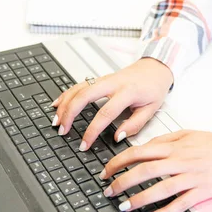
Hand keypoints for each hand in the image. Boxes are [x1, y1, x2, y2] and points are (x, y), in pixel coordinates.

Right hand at [52, 58, 172, 150]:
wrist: (155, 67)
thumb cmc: (154, 88)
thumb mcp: (151, 109)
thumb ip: (134, 125)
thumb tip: (117, 138)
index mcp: (127, 92)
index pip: (105, 113)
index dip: (92, 131)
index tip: (84, 144)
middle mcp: (112, 83)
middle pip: (84, 96)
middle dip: (70, 114)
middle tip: (62, 130)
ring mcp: (104, 79)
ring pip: (78, 89)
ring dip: (64, 104)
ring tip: (56, 121)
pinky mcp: (99, 78)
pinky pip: (78, 85)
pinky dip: (66, 94)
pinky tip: (57, 104)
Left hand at [100, 130, 211, 211]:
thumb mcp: (187, 134)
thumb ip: (164, 139)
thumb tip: (142, 147)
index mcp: (174, 146)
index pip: (139, 152)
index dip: (118, 162)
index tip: (106, 171)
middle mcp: (180, 161)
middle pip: (144, 171)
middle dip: (122, 181)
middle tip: (108, 191)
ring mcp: (191, 177)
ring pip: (159, 189)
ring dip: (139, 199)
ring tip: (123, 206)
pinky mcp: (201, 192)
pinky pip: (180, 204)